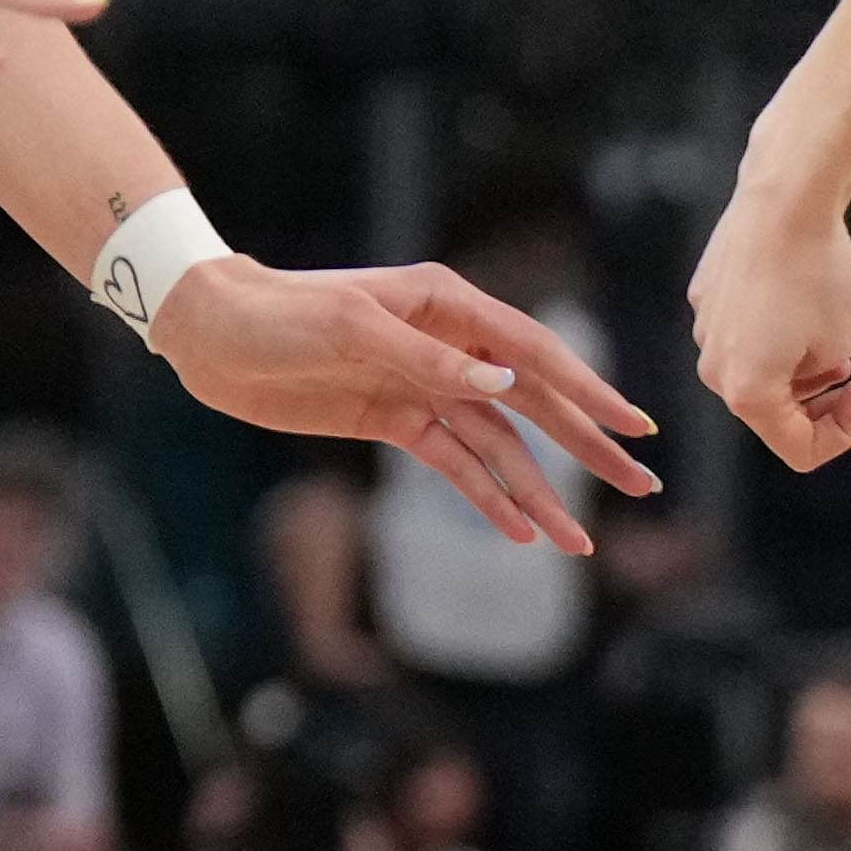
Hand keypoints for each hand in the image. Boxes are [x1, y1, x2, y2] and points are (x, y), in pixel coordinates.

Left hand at [155, 257, 662, 552]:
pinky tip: (519, 532)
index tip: (634, 426)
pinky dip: (486, 498)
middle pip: (534, 404)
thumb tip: (502, 386)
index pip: (535, 354)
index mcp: (448, 306)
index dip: (589, 391)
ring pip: (500, 446)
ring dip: (539, 492)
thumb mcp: (350, 328)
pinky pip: (455, 464)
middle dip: (587, 446)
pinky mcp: (395, 421)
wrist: (209, 336)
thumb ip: (428, 360)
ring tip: (579, 543)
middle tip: (641, 483)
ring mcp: (425, 386)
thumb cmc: (277, 314)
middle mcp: (449, 346)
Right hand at [690, 193, 850, 467]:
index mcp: (746, 394)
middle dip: (829, 398)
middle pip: (778, 412)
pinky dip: (779, 328)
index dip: (844, 431)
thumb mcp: (841, 342)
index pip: (800, 449)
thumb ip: (823, 380)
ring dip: (805, 365)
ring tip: (838, 327)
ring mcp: (705, 330)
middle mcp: (715, 369)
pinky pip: (748, 330)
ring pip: (762, 370)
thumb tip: (804, 374)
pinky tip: (804, 291)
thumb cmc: (818, 274)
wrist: (784, 200)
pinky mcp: (706, 296)